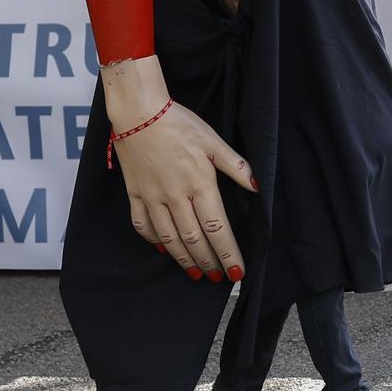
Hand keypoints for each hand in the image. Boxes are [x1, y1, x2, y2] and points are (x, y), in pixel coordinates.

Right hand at [107, 64, 254, 280]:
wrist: (139, 112)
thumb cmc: (180, 123)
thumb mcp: (214, 141)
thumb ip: (235, 166)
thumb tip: (256, 187)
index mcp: (199, 183)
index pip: (217, 227)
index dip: (228, 252)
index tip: (237, 272)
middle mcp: (175, 196)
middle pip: (194, 238)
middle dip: (209, 261)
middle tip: (220, 278)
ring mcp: (152, 197)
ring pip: (169, 237)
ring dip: (184, 259)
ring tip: (196, 273)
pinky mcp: (135, 193)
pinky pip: (143, 224)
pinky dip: (154, 240)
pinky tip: (163, 248)